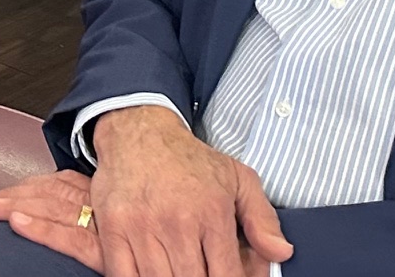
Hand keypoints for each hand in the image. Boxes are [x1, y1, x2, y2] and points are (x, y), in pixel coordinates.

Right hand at [0, 170, 279, 276]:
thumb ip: (262, 218)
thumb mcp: (237, 178)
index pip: (227, 276)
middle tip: (202, 271)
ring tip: (179, 268)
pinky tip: (151, 272)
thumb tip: (281, 253)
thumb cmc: (190, 160)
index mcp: (212, 213)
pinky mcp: (114, 229)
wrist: (139, 132)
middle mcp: (178, 223)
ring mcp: (142, 228)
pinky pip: (123, 275)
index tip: (226, 276)